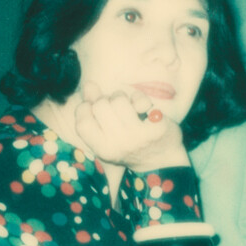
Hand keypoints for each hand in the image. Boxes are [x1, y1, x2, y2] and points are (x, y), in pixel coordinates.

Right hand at [73, 82, 188, 172]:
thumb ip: (94, 109)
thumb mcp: (108, 134)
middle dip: (107, 100)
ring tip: (129, 108)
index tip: (94, 107)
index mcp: (103, 150)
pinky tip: (144, 109)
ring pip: (119, 100)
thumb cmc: (130, 143)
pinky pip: (140, 100)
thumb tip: (88, 85)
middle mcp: (119, 145)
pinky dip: (140, 99)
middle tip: (116, 109)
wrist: (163, 159)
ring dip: (123, 98)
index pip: (82, 123)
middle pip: (100, 105)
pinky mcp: (156, 128)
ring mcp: (138, 137)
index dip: (85, 109)